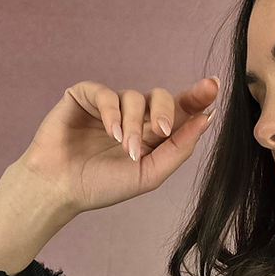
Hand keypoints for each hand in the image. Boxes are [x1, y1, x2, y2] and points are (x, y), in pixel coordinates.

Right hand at [16, 75, 221, 217]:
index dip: (197, 96)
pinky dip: (112, 112)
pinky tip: (111, 133)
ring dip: (133, 124)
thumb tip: (206, 119)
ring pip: (134, 97)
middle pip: (161, 97)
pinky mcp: (85, 96)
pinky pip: (106, 93)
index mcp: (151, 134)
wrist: (61, 188)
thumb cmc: (103, 185)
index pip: (180, 109)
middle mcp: (133, 116)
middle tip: (160, 132)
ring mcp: (109, 105)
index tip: (213, 86)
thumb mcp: (150, 174)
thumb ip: (179, 148)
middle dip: (164, 113)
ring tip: (126, 148)